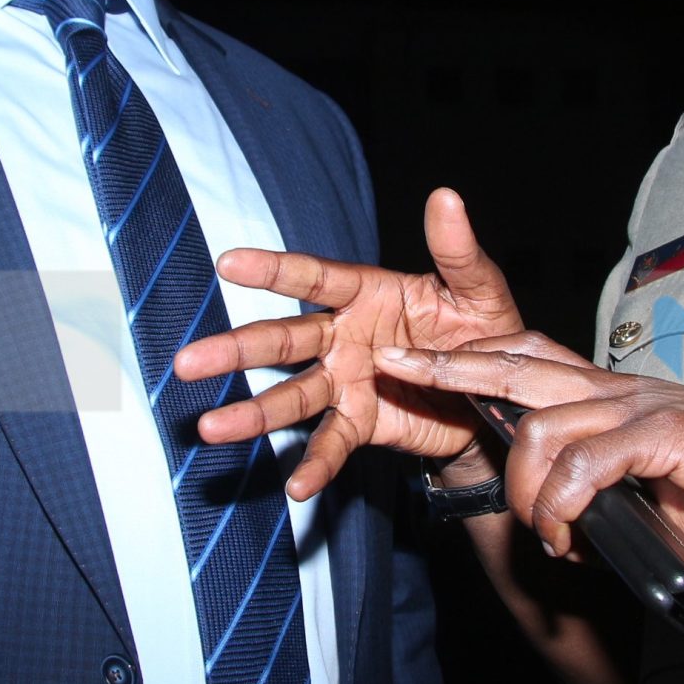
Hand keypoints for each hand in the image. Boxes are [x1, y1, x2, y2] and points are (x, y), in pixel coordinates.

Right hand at [173, 188, 527, 497]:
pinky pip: (332, 444)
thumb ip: (457, 253)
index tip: (228, 263)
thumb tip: (446, 198)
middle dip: (235, 350)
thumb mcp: (479, 291)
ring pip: (292, 395)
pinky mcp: (361, 424)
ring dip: (252, 413)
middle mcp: (345, 337)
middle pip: (282, 340)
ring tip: (210, 427)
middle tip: (187, 361)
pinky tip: (296, 486)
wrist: (496, 398)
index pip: (314, 277)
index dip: (272, 270)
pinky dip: (315, 466)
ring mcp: (347, 382)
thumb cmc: (485, 332)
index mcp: (367, 294)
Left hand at [372, 344, 683, 555]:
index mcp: (615, 395)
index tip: (420, 365)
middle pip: (514, 366)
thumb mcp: (655, 493)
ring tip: (544, 536)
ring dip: (525, 493)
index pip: (528, 362)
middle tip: (396, 368)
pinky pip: (585, 464)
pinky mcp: (662, 435)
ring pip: (538, 428)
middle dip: (448, 368)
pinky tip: (571, 535)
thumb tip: (569, 533)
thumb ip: (606, 499)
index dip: (473, 360)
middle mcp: (618, 390)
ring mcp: (638, 407)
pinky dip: (564, 505)